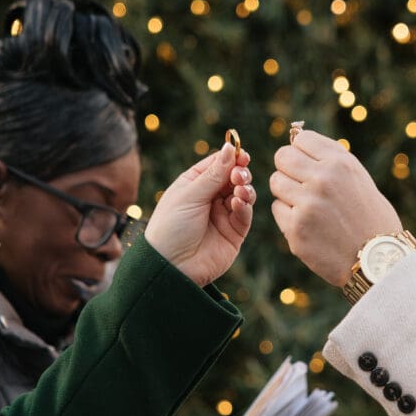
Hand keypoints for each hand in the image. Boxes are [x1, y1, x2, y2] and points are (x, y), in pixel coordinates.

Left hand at [145, 142, 255, 285]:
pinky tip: (237, 203)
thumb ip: (213, 174)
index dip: (230, 157)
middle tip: (239, 175)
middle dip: (240, 173)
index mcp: (194, 185)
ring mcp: (223, 216)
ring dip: (244, 189)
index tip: (241, 153)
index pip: (217, 164)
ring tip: (239, 189)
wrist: (170, 268)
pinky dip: (244, 206)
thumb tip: (228, 147)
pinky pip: (245, 215)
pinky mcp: (234, 233)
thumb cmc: (171, 228)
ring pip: (243, 195)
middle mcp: (210, 198)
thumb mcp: (189, 196)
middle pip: (233, 177)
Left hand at [269, 130, 401, 284]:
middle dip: (288, 169)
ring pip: (276, 182)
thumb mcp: (357, 176)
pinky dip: (288, 216)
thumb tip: (296, 138)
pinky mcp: (296, 228)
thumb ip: (329, 157)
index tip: (308, 165)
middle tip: (301, 184)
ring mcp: (307, 204)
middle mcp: (322, 179)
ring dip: (287, 192)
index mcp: (340, 162)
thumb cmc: (369, 215)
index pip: (300, 139)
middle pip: (282, 158)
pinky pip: (277, 209)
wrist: (378, 258)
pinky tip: (309, 224)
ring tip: (308, 205)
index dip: (302, 152)